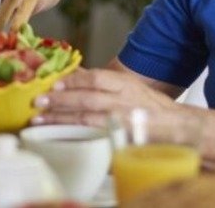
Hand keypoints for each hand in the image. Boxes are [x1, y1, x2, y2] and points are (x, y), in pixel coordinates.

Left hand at [33, 68, 174, 127]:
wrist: (176, 127)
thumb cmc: (147, 105)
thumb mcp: (127, 85)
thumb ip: (102, 81)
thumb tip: (72, 73)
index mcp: (125, 84)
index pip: (96, 78)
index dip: (74, 80)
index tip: (54, 82)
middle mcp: (124, 102)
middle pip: (88, 99)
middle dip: (60, 100)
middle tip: (39, 101)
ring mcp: (123, 123)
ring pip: (87, 120)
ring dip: (61, 120)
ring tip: (40, 120)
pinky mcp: (121, 140)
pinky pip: (94, 138)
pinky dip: (75, 137)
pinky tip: (59, 136)